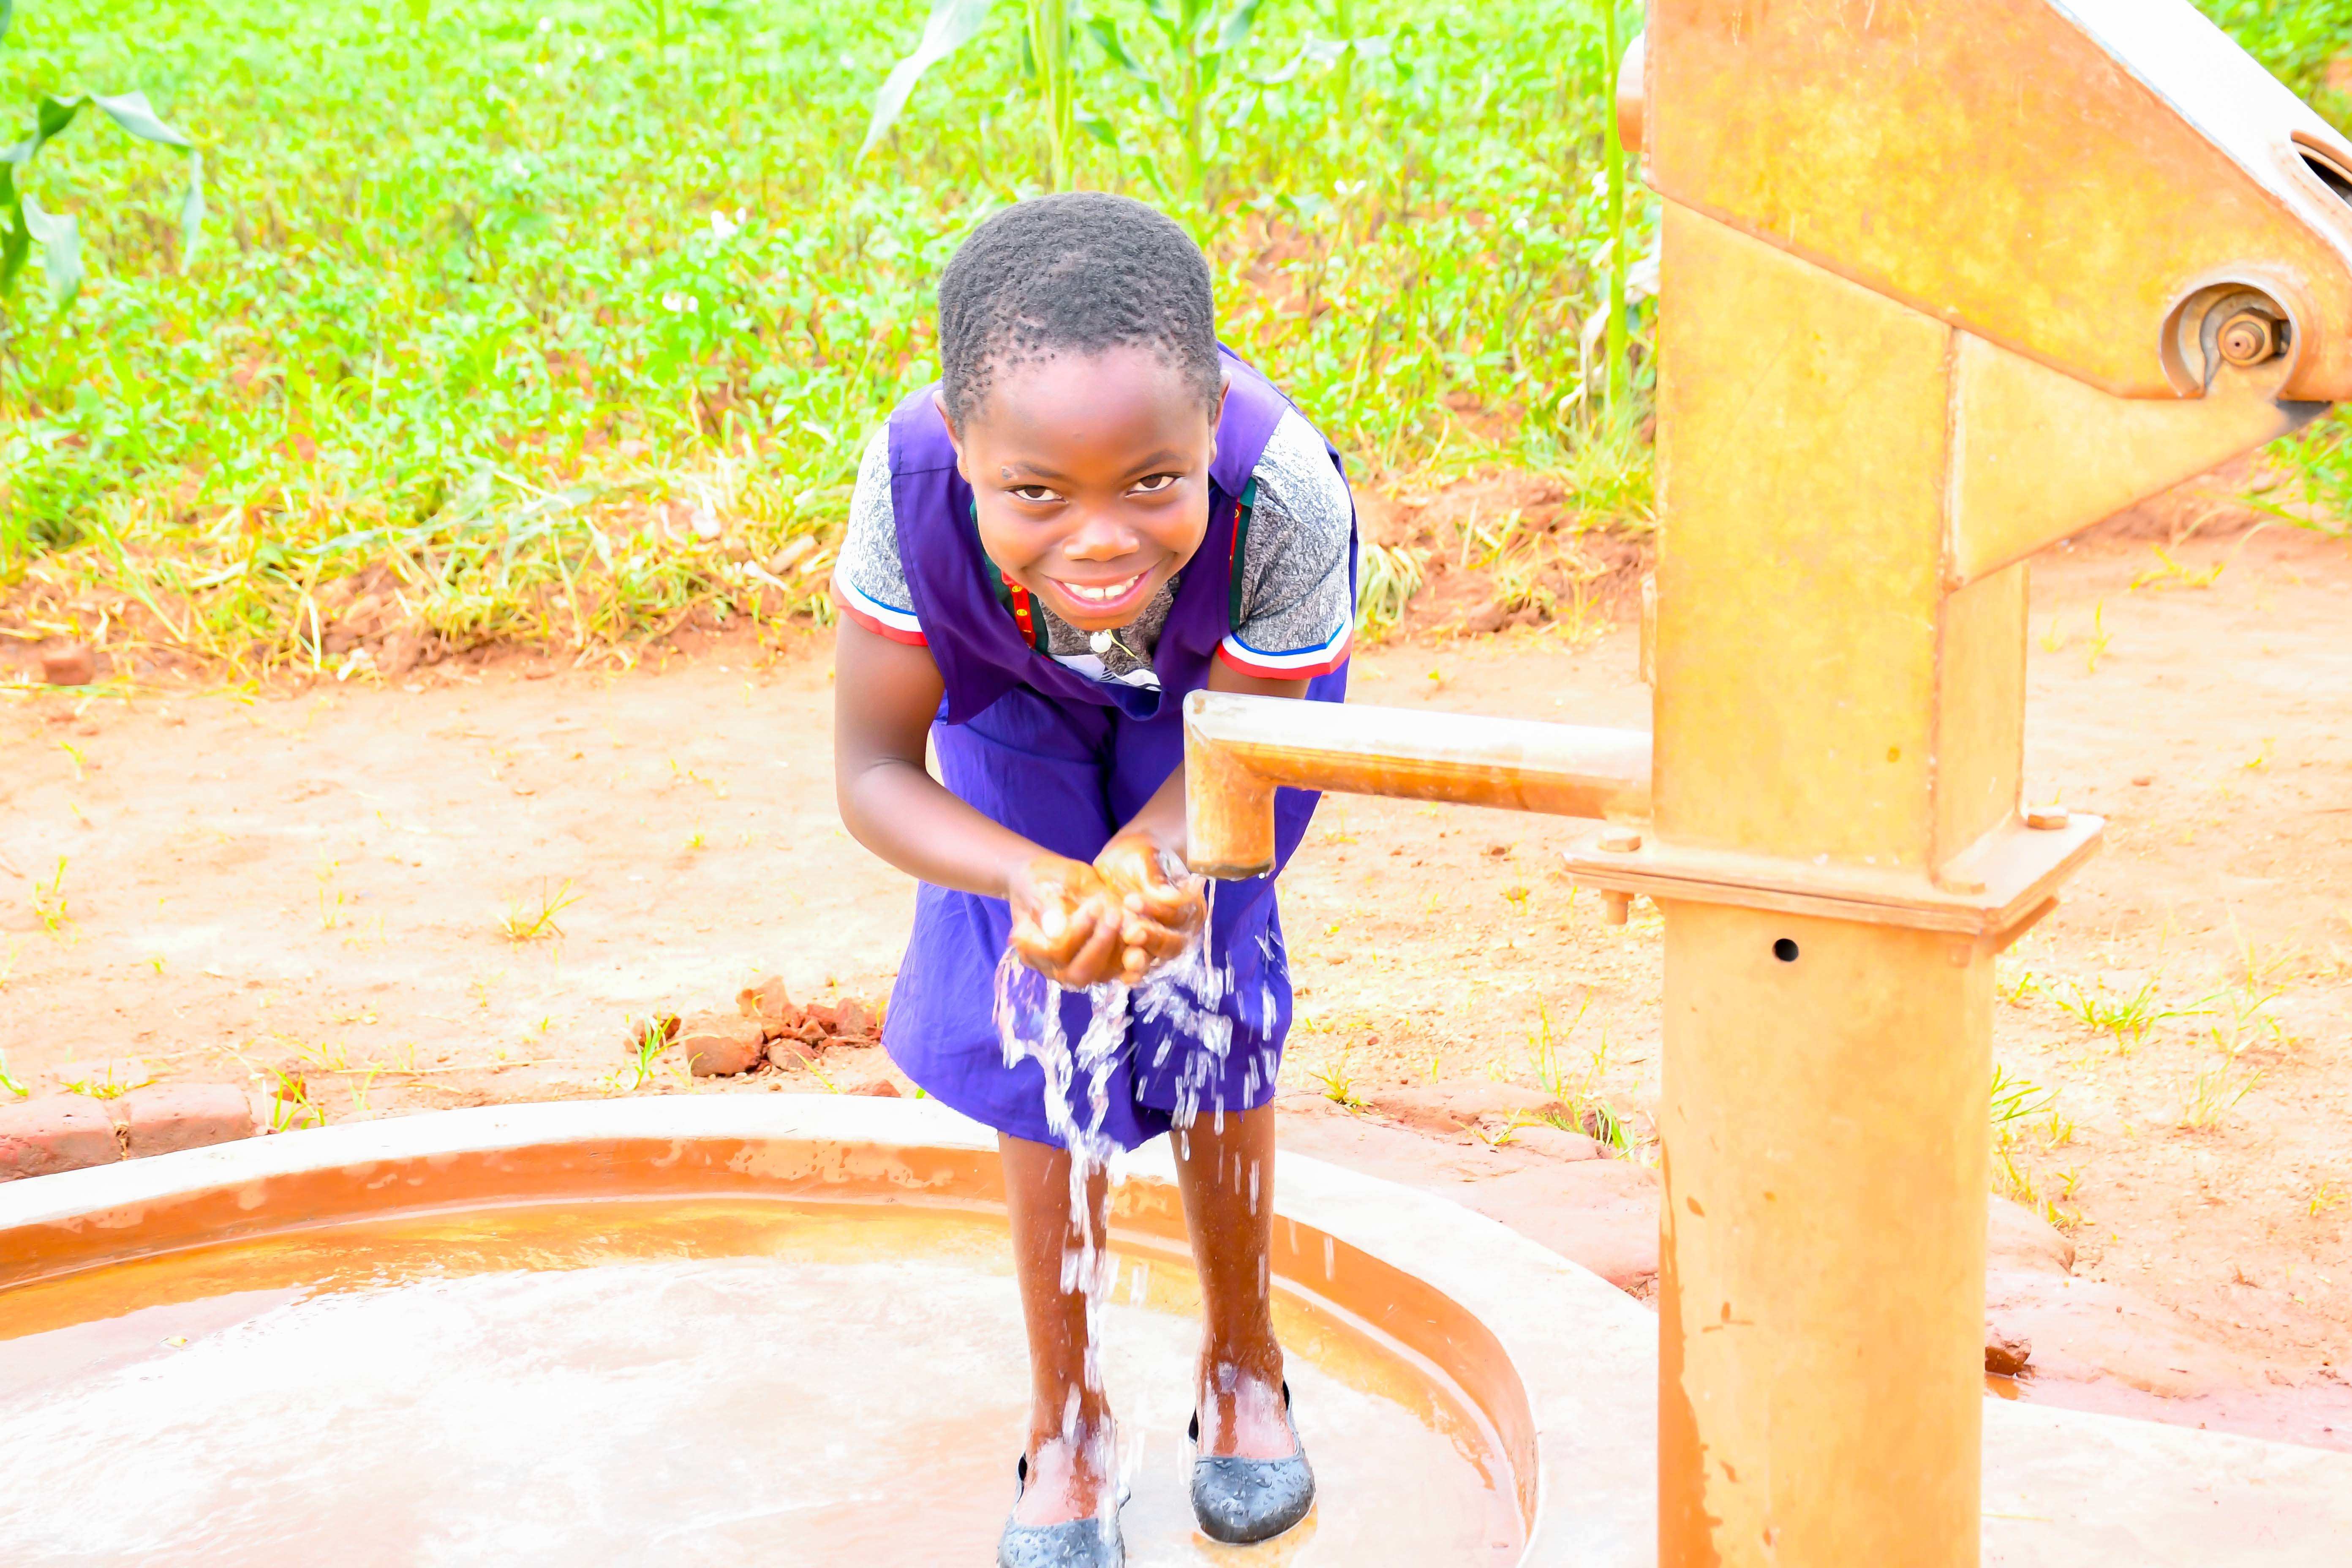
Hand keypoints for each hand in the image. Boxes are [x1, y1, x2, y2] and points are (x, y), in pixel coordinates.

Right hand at [1007, 854, 1134, 988]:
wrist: (1054, 881)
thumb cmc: (1040, 881)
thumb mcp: (1039, 887)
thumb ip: (1046, 908)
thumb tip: (1056, 931)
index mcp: (1031, 949)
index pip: (1056, 953)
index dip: (1077, 933)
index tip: (1093, 905)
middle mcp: (1054, 966)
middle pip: (1079, 973)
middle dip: (1100, 945)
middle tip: (1114, 915)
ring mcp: (1079, 965)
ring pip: (1103, 974)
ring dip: (1121, 951)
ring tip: (1131, 921)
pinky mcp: (1102, 960)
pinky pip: (1119, 966)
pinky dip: (1133, 951)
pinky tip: (1142, 929)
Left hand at [1093, 833, 1206, 978]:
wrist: (1123, 862)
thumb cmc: (1139, 854)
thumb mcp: (1145, 856)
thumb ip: (1155, 877)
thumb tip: (1172, 898)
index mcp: (1189, 904)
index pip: (1178, 914)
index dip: (1157, 911)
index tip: (1131, 900)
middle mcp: (1180, 929)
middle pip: (1173, 943)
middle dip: (1152, 939)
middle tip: (1130, 931)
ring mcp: (1160, 944)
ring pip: (1158, 959)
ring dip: (1143, 960)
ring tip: (1126, 955)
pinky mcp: (1140, 953)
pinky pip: (1139, 969)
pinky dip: (1131, 973)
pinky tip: (1119, 975)